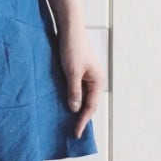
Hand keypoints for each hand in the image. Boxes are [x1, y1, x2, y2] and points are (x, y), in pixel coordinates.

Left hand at [57, 22, 103, 138]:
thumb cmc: (73, 48)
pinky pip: (75, 86)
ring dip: (75, 105)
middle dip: (81, 116)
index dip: (83, 120)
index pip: (91, 106)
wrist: (69, 27)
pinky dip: (71, 95)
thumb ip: (74, 91)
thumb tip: (75, 109)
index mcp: (97, 80)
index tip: (76, 133)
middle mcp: (94, 78)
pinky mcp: (77, 68)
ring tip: (66, 119)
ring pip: (81, 94)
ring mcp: (86, 73)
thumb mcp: (72, 72)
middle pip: (88, 102)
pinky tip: (63, 101)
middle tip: (72, 130)